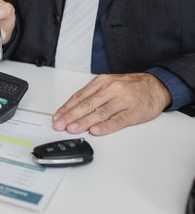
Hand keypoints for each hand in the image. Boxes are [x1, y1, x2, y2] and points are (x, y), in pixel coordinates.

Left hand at [52, 73, 171, 134]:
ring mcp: (123, 100)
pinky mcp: (134, 112)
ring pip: (100, 112)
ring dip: (84, 122)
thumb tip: (72, 111)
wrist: (156, 85)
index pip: (79, 96)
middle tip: (60, 125)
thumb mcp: (108, 84)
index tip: (57, 117)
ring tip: (73, 129)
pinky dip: (106, 126)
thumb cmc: (129, 87)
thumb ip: (92, 96)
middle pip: (87, 104)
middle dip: (71, 116)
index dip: (66, 108)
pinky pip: (118, 120)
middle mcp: (111, 89)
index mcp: (102, 82)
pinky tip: (96, 131)